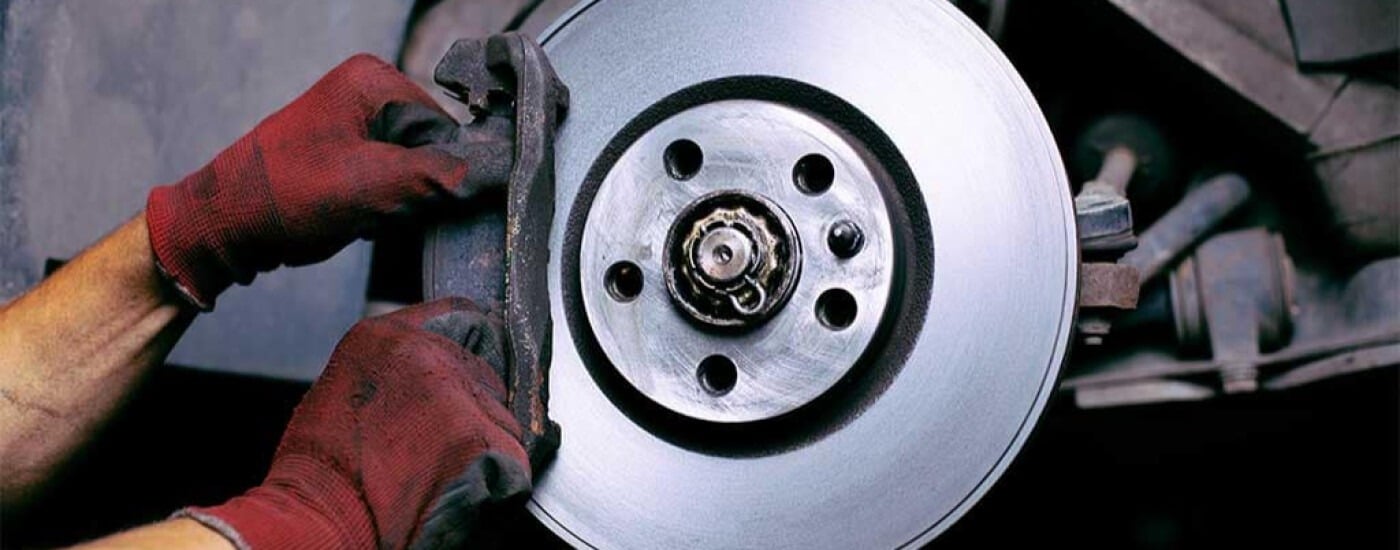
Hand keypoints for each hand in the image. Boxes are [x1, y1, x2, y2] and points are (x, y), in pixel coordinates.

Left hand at [146, 54, 478, 308]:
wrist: (225, 225)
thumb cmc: (284, 195)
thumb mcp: (372, 186)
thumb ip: (437, 177)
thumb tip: (487, 177)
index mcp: (374, 81)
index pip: (446, 128)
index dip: (443, 171)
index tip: (423, 202)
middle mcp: (367, 93)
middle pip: (432, 149)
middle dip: (418, 188)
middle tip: (384, 210)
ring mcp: (356, 124)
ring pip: (414, 170)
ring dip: (401, 202)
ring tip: (366, 214)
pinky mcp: (349, 155)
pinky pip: (392, 181)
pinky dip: (385, 206)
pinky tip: (360, 218)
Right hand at [178, 299, 532, 548]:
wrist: (318, 516)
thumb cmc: (320, 469)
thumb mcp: (343, 391)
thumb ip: (393, 373)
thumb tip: (425, 381)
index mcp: (384, 337)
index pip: (459, 314)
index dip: (474, 342)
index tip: (482, 357)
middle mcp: (425, 353)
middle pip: (486, 374)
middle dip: (477, 407)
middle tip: (446, 443)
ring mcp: (455, 392)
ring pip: (502, 416)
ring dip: (488, 443)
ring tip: (447, 469)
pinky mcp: (477, 436)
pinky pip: (512, 455)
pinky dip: (500, 475)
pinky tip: (466, 487)